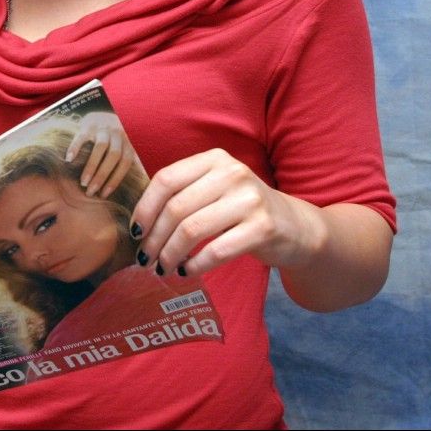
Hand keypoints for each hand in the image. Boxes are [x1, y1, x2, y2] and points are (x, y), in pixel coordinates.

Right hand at [66, 111, 139, 197]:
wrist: (100, 115)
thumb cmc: (114, 139)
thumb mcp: (126, 147)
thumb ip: (134, 161)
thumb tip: (145, 182)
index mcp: (128, 142)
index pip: (125, 162)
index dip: (115, 179)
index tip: (104, 195)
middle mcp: (118, 134)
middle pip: (113, 156)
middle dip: (102, 176)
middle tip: (91, 192)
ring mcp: (103, 127)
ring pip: (100, 148)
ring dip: (91, 167)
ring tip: (83, 182)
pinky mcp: (88, 124)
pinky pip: (82, 136)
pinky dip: (75, 147)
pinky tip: (69, 160)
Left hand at [128, 149, 322, 278]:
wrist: (295, 226)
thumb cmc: (242, 209)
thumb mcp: (215, 189)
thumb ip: (184, 194)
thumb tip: (138, 224)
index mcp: (214, 159)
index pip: (166, 179)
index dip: (145, 208)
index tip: (135, 232)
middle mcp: (232, 173)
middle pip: (176, 208)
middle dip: (154, 238)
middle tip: (145, 259)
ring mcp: (250, 199)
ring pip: (192, 230)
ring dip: (170, 254)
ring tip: (163, 268)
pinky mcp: (263, 228)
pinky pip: (216, 251)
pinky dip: (195, 265)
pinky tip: (187, 271)